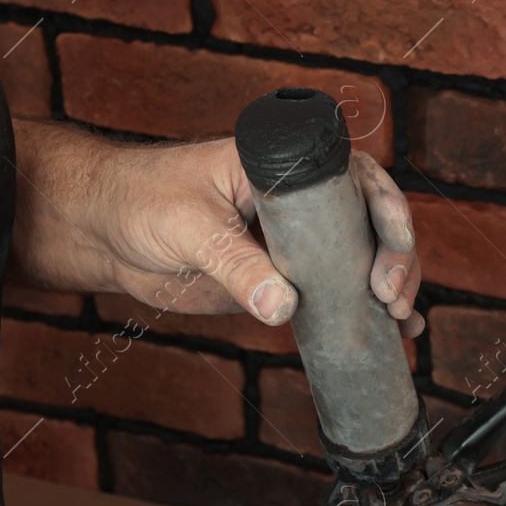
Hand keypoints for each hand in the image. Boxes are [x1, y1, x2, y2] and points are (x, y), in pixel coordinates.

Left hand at [95, 138, 423, 336]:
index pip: (358, 178)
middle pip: (373, 223)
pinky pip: (334, 298)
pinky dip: (365, 318)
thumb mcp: (189, 225)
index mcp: (285, 168)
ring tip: (401, 323)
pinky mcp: (282, 282)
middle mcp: (301, 203)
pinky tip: (397, 338)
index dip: (388, 209)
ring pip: (362, 262)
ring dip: (392, 290)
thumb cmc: (140, 201)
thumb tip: (283, 307)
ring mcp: (296, 244)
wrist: (103, 232)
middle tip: (391, 298)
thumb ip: (235, 264)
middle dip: (397, 258)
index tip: (392, 247)